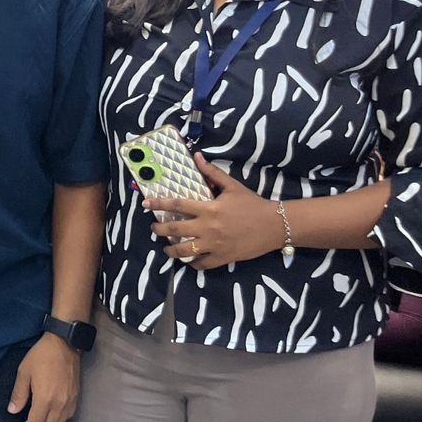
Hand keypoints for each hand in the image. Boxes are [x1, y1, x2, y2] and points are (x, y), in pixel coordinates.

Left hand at [8, 333, 79, 421]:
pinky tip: (50, 420)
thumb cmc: (41, 356)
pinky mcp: (76, 397)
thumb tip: (13, 411)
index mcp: (45, 400)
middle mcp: (59, 405)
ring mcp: (70, 402)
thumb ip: (19, 394)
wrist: (64, 344)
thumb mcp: (24, 372)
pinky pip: (67, 418)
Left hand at [145, 154, 286, 269]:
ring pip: (184, 251)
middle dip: (159, 229)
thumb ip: (212, 173)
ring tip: (167, 247)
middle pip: (174, 230)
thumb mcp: (232, 186)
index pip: (177, 205)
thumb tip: (196, 156)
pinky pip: (201, 264)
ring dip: (171, 250)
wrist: (275, 225)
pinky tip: (188, 260)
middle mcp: (208, 228)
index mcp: (209, 209)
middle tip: (154, 227)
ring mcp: (214, 245)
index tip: (146, 203)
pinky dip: (192, 263)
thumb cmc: (252, 204)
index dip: (159, 203)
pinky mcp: (222, 258)